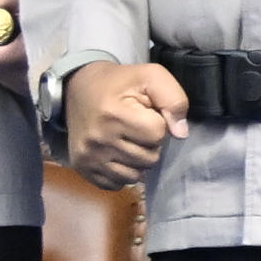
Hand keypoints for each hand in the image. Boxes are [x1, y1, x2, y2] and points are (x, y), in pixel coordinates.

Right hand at [62, 58, 189, 188]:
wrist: (78, 88)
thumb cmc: (119, 83)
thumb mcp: (151, 77)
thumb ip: (174, 100)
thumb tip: (181, 133)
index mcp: (113, 114)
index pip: (156, 134)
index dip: (159, 124)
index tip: (147, 114)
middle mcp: (97, 139)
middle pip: (149, 158)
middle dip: (151, 144)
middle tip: (138, 129)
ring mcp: (87, 156)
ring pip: (135, 176)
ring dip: (139, 161)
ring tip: (129, 141)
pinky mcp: (81, 168)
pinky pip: (116, 183)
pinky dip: (123, 173)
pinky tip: (119, 155)